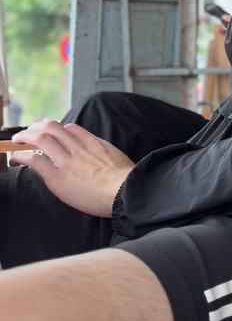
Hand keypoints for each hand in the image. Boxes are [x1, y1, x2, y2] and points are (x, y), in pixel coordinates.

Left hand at [10, 121, 134, 217]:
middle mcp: (79, 148)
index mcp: (94, 144)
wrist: (127, 192)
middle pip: (51, 127)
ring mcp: (67, 161)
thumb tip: (101, 160)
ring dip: (24, 138)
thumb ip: (105, 155)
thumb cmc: (127, 182)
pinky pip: (34, 160)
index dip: (56, 130)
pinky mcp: (58, 177)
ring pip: (41, 137)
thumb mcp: (118, 159)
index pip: (70, 128)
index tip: (50, 136)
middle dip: (35, 128)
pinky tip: (16, 161)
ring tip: (17, 143)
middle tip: (27, 135)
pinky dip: (21, 157)